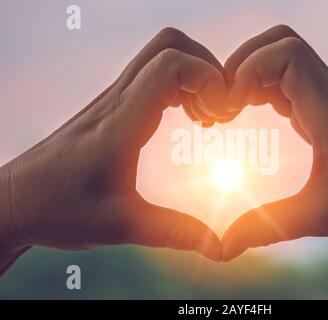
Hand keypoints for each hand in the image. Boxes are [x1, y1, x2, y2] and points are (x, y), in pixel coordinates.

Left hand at [0, 28, 229, 272]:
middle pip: (168, 44)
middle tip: (219, 108)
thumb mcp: (120, 226)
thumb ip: (173, 232)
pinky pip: (153, 75)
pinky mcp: (112, 107)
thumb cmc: (58, 210)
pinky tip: (186, 118)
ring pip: (161, 54)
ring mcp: (113, 99)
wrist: (15, 201)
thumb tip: (218, 247)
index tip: (219, 115)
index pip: (170, 64)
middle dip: (206, 68)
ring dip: (194, 75)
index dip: (207, 78)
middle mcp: (116, 100)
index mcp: (121, 122)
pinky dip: (181, 85)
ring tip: (206, 116)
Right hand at [221, 25, 327, 274]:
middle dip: (242, 64)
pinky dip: (260, 86)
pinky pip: (287, 78)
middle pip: (280, 42)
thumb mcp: (320, 218)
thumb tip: (222, 246)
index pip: (287, 55)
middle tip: (224, 105)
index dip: (248, 71)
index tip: (231, 108)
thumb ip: (267, 227)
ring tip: (230, 109)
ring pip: (282, 55)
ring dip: (249, 74)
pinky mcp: (324, 106)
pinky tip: (249, 114)